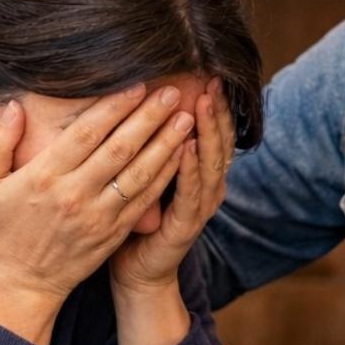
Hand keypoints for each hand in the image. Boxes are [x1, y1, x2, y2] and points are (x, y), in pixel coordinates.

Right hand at [0, 84, 195, 309]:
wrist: (23, 283)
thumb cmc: (3, 229)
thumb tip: (15, 107)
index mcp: (44, 177)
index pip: (85, 134)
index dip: (113, 107)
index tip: (136, 85)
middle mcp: (75, 194)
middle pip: (120, 149)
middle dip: (149, 118)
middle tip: (173, 92)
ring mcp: (98, 216)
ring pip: (139, 174)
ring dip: (166, 144)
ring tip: (186, 118)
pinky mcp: (114, 232)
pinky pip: (145, 200)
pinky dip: (165, 176)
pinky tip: (180, 155)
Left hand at [110, 79, 236, 294]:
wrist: (136, 272)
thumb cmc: (132, 219)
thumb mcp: (139, 175)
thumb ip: (143, 143)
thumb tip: (127, 100)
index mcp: (196, 172)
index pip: (209, 130)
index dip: (211, 104)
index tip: (207, 72)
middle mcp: (205, 187)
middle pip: (217, 141)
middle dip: (215, 110)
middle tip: (213, 80)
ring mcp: (198, 207)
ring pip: (210, 164)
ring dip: (208, 133)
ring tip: (204, 104)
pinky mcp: (185, 227)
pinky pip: (190, 195)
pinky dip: (191, 170)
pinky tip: (188, 147)